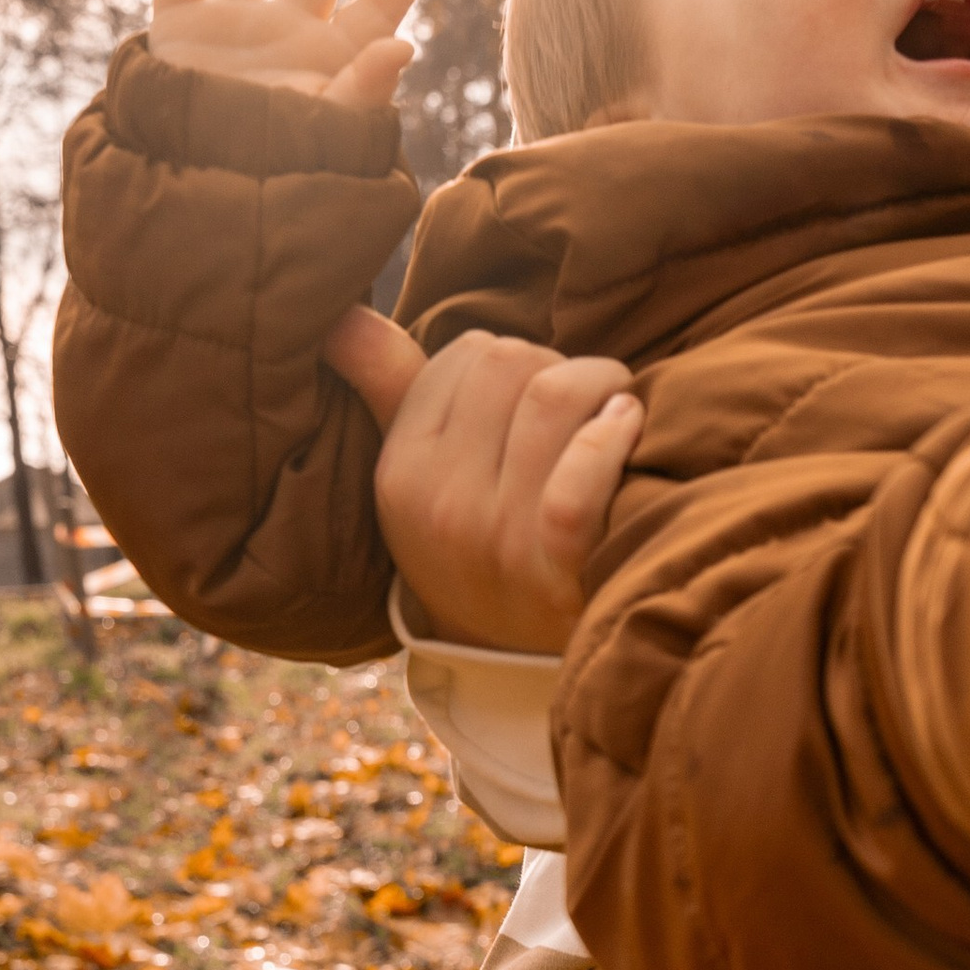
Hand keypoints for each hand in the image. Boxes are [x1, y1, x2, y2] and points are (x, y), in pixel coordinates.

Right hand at [322, 307, 643, 653]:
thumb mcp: (417, 475)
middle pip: (513, 364)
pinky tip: (630, 427)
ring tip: (618, 405)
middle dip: (561, 365)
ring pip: (551, 397)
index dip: (515, 359)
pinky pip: (581, 471)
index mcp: (400, 470)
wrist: (517, 656)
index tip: (534, 393)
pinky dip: (616, 434)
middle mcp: (438, 502)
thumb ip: (387, 387)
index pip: (465, 354)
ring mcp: (494, 537)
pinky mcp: (552, 567)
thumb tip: (339, 313)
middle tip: (586, 399)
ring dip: (603, 384)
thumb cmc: (478, 539)